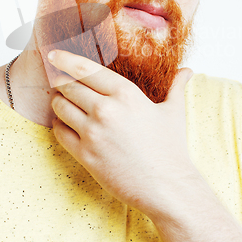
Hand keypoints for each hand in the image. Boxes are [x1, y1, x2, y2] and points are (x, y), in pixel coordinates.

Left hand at [48, 49, 194, 217]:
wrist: (168, 187)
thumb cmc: (171, 147)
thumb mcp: (174, 111)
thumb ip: (177, 86)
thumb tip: (188, 70)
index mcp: (126, 93)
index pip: (85, 69)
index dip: (65, 59)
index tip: (53, 54)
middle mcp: (106, 109)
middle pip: (68, 86)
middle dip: (61, 82)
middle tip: (59, 81)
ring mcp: (93, 133)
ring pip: (60, 107)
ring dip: (58, 102)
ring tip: (62, 102)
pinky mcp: (85, 155)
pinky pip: (59, 132)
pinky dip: (59, 125)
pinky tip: (66, 124)